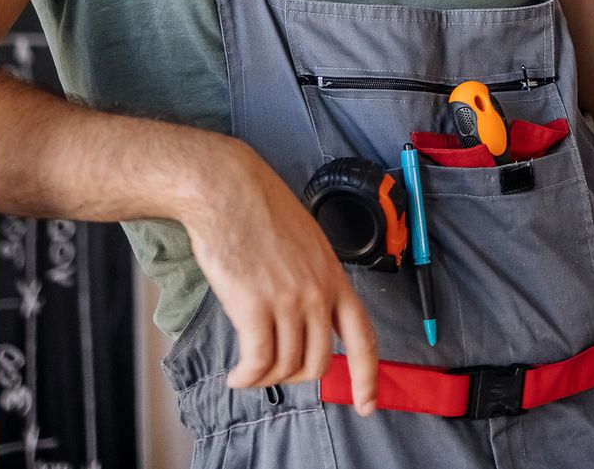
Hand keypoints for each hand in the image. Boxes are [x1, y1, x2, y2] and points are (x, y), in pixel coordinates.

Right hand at [180, 139, 378, 413]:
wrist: (226, 189)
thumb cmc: (258, 209)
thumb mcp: (306, 242)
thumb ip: (312, 279)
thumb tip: (304, 317)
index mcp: (335, 276)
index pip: (364, 336)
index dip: (368, 376)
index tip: (367, 404)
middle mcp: (318, 292)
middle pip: (319, 362)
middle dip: (295, 377)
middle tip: (271, 372)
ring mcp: (288, 300)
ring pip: (287, 366)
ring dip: (264, 378)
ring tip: (245, 372)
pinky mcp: (254, 306)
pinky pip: (258, 363)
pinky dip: (247, 377)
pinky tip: (236, 376)